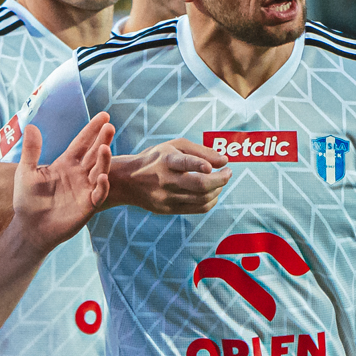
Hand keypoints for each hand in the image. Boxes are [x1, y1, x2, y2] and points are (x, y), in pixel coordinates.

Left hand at [10, 114, 112, 252]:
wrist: (30, 227)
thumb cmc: (27, 200)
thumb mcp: (26, 172)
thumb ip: (31, 150)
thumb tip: (30, 125)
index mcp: (66, 163)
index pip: (82, 143)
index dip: (92, 129)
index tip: (104, 115)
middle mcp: (79, 174)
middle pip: (94, 153)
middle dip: (102, 140)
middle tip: (110, 126)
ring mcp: (85, 189)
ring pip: (99, 171)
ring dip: (103, 160)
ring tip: (105, 148)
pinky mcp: (88, 205)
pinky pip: (98, 194)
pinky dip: (102, 186)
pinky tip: (102, 177)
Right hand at [107, 138, 230, 213]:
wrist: (127, 180)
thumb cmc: (157, 159)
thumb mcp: (174, 146)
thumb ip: (200, 151)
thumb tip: (224, 161)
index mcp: (165, 160)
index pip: (184, 162)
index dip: (199, 164)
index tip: (212, 167)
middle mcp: (165, 179)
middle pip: (199, 185)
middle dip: (220, 180)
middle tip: (228, 173)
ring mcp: (166, 197)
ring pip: (202, 198)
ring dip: (218, 190)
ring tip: (220, 181)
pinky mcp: (168, 209)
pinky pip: (197, 209)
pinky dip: (210, 201)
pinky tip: (212, 193)